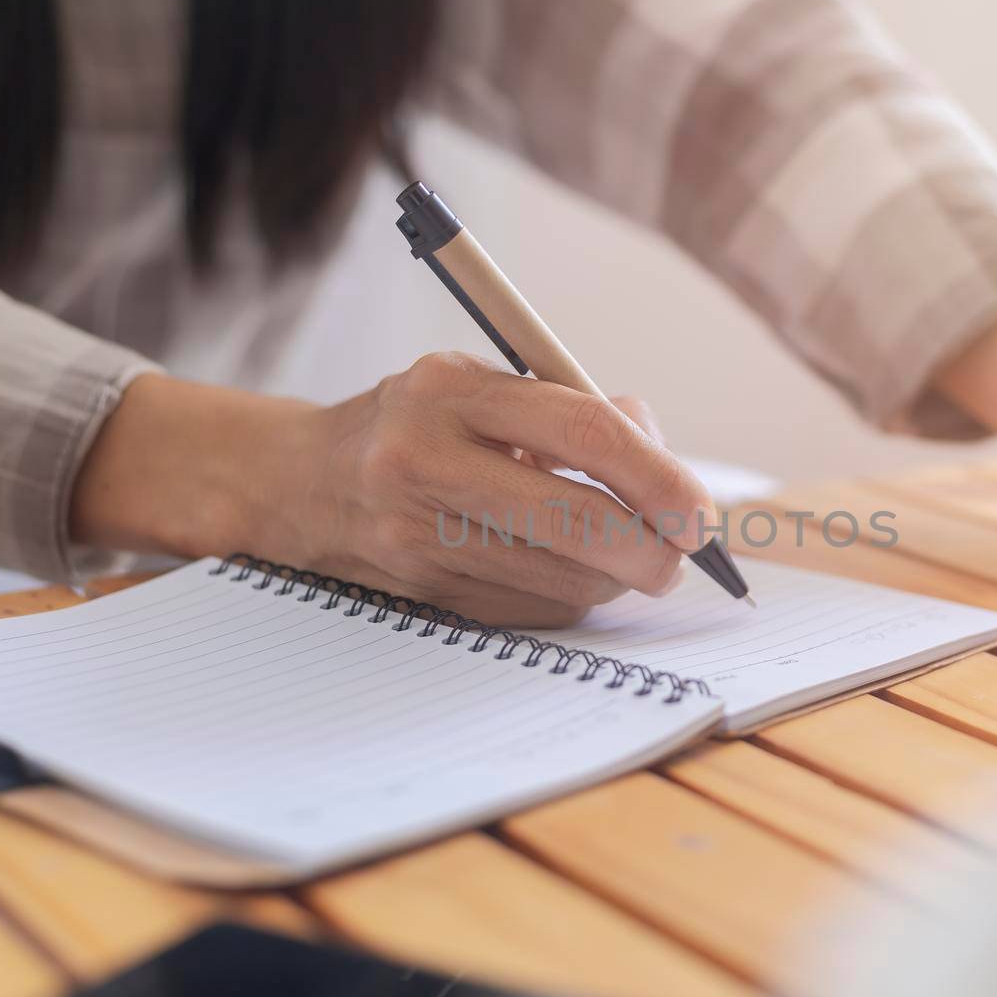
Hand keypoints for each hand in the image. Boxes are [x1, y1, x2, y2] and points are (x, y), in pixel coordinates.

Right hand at [70, 353, 715, 625]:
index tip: (699, 510)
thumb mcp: (480, 385)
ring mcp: (414, 535)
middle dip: (653, 550)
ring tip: (632, 560)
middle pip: (578, 521)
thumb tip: (662, 457)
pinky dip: (571, 599)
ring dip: (617, 580)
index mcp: (449, 390)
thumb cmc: (416, 423)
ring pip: (561, 579)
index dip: (659, 476)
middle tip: (681, 555)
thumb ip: (572, 407)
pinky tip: (573, 575)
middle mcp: (422, 461)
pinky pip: (530, 611)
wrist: (296, 484)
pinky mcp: (419, 592)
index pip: (584, 433)